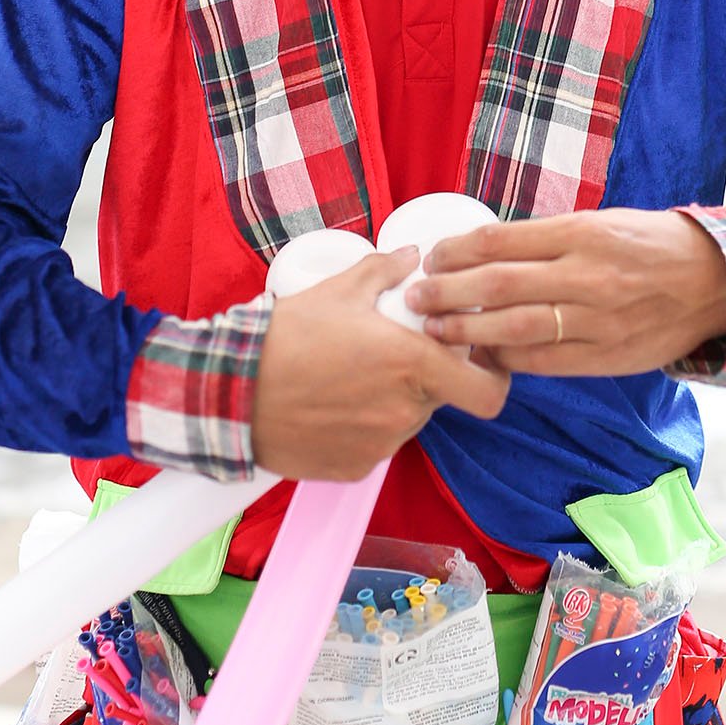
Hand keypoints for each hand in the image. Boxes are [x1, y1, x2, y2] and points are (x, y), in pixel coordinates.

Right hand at [251, 245, 509, 479]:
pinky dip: (364, 426)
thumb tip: (413, 255)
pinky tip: (333, 403)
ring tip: (353, 375)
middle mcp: (405, 412)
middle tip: (394, 353)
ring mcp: (380, 446)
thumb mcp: (337, 290)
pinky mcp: (354, 469)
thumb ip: (385, 270)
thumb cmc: (287, 338)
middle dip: (427, 376)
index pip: (488, 391)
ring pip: (407, 420)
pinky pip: (375, 445)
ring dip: (394, 400)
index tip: (479, 358)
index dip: (493, 376)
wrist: (232, 393)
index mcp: (413, 365)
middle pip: (442, 398)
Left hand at [405, 209, 725, 377]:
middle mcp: (586, 276)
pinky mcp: (606, 357)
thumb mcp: (601, 222)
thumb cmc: (651, 245)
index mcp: (581, 233)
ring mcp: (596, 321)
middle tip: (415, 298)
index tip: (432, 256)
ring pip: (514, 329)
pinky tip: (482, 356)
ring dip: (466, 331)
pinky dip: (506, 360)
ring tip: (434, 330)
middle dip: (446, 293)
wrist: (715, 283)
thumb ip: (548, 239)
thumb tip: (485, 250)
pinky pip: (542, 363)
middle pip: (496, 286)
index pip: (500, 241)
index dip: (456, 251)